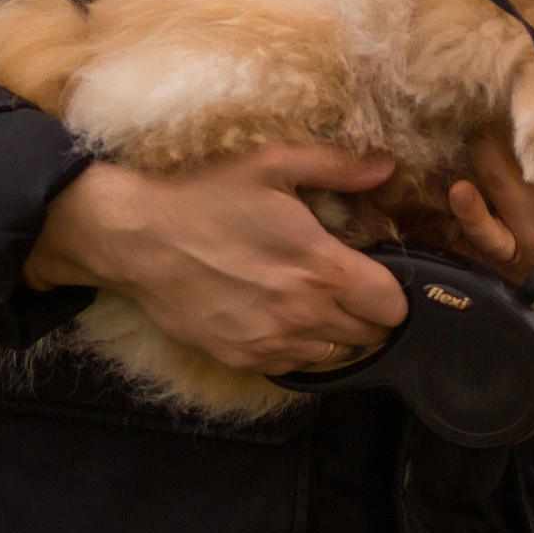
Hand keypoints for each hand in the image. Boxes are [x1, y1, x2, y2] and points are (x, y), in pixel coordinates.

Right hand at [24, 144, 406, 373]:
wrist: (138, 237)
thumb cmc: (206, 195)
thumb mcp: (272, 163)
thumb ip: (336, 167)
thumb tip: (385, 167)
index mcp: (321, 269)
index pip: (392, 306)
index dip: (395, 292)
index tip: (381, 275)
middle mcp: (303, 315)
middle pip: (372, 337)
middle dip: (373, 316)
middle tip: (356, 290)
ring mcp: (272, 343)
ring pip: (337, 358)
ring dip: (340, 336)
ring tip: (322, 305)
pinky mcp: (241, 359)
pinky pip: (294, 369)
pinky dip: (302, 351)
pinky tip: (287, 320)